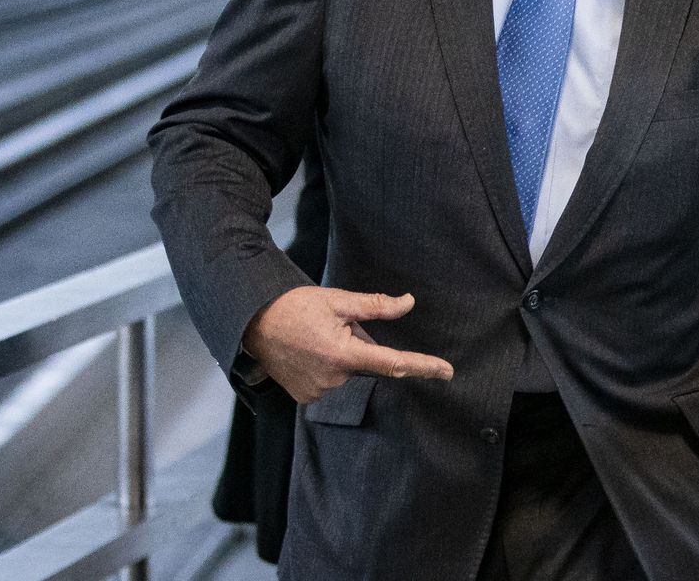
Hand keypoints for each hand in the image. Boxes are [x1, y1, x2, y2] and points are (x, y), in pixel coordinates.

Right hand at [243, 287, 453, 403]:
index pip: (393, 363)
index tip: (447, 372)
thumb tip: (408, 303)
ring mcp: (318, 391)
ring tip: (315, 336)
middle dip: (359, 343)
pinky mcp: (306, 397)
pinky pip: (331, 381)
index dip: (423, 366)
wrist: (251, 322)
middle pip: (366, 361)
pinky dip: (328, 366)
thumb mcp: (338, 300)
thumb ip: (376, 306)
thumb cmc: (294, 307)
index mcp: (343, 354)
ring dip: (343, 355)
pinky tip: (309, 351)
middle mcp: (333, 379)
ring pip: (349, 371)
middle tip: (334, 325)